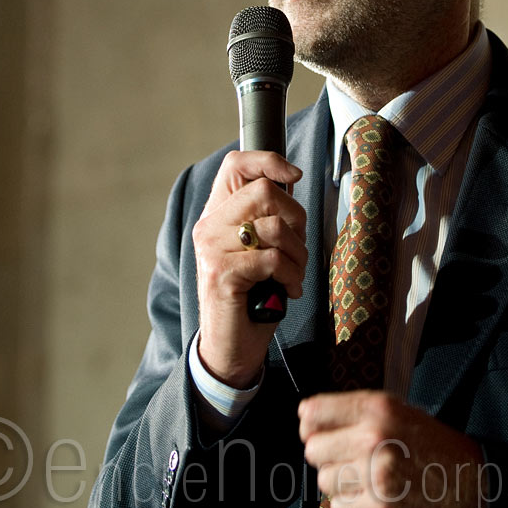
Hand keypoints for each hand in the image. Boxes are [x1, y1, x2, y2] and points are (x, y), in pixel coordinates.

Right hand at [192, 150, 306, 387]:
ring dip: (298, 255)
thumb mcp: (258, 249)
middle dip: (297, 219)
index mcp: (217, 213)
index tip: (294, 176)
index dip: (268, 161)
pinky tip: (289, 290)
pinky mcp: (221, 273)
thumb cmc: (252, 296)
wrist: (230, 346)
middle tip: (298, 249)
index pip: (236, 164)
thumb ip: (266, 218)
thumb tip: (291, 184)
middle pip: (264, 192)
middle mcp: (209, 226)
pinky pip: (272, 259)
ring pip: (274, 227)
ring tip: (295, 274)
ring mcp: (211, 249)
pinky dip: (292, 275)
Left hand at [299, 391, 486, 507]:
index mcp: (377, 408)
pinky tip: (374, 498)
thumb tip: (310, 419)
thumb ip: (357, 414)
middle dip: (328, 458)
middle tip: (352, 461)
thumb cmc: (437, 449)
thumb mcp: (400, 413)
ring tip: (369, 480)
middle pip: (313, 450)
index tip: (318, 433)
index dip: (312, 426)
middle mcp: (373, 438)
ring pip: (325, 481)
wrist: (475, 485)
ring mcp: (376, 475)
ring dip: (342, 484)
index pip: (312, 413)